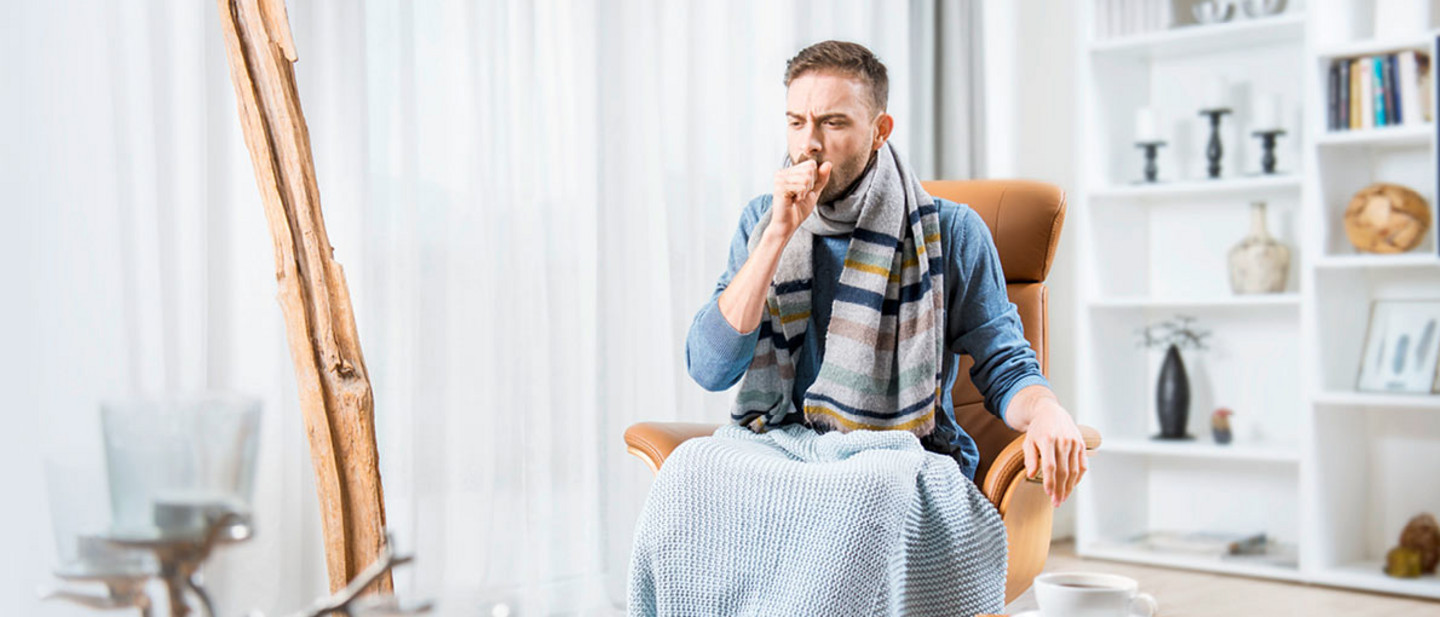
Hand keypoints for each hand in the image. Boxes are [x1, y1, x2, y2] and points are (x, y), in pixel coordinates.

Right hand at [767, 160, 831, 240]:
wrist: (788, 225)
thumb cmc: (798, 209)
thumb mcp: (814, 192)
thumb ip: (821, 178)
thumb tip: (828, 163)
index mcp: (789, 171)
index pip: (811, 164)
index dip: (813, 180)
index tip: (803, 191)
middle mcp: (782, 172)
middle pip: (809, 170)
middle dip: (809, 186)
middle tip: (799, 196)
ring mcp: (780, 179)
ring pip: (806, 178)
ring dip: (805, 192)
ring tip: (796, 199)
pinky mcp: (780, 187)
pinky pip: (801, 186)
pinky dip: (801, 196)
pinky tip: (793, 201)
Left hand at [1014, 389, 1087, 507]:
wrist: (1051, 411)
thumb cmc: (1037, 429)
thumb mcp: (1028, 441)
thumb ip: (1030, 458)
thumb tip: (1031, 475)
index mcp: (1048, 440)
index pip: (1050, 466)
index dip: (1050, 482)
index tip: (1048, 494)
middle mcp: (1063, 441)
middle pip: (1063, 471)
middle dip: (1060, 489)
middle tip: (1057, 502)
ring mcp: (1074, 442)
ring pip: (1074, 470)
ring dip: (1069, 487)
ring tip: (1063, 497)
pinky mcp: (1081, 444)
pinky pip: (1082, 465)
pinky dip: (1079, 477)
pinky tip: (1072, 486)